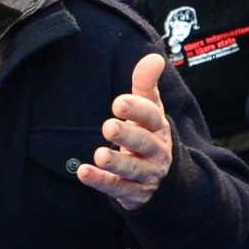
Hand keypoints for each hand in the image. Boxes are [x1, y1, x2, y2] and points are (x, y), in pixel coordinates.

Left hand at [77, 54, 173, 212]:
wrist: (165, 178)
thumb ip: (146, 85)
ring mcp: (146, 174)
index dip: (138, 110)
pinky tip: (83, 173)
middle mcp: (156, 152)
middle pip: (145, 144)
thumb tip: (153, 56)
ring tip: (99, 154)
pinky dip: (101, 181)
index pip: (152, 117)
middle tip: (108, 126)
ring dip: (117, 162)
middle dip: (128, 135)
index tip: (119, 103)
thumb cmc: (149, 134)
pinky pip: (117, 188)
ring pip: (133, 169)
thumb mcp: (150, 110)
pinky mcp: (133, 192)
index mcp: (159, 128)